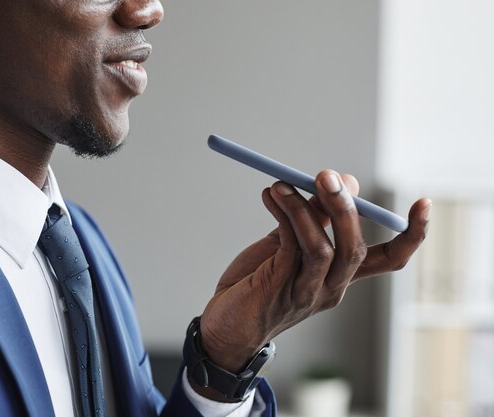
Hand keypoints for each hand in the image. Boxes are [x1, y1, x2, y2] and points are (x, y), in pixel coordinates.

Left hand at [199, 170, 430, 375]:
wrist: (225, 325)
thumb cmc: (257, 283)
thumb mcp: (288, 245)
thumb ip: (313, 218)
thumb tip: (343, 181)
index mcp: (341, 277)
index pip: (388, 260)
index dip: (411, 235)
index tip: (424, 204)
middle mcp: (331, 288)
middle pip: (355, 249)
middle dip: (345, 207)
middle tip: (326, 176)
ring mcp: (307, 292)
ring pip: (324, 248)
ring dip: (304, 208)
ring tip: (281, 184)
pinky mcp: (280, 288)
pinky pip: (291, 246)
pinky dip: (283, 214)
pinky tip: (271, 196)